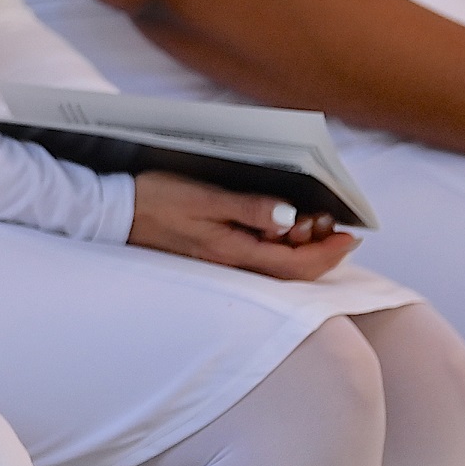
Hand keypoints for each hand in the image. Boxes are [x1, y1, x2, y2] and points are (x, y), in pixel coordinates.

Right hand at [129, 171, 357, 280]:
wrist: (113, 211)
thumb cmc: (156, 200)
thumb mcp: (205, 198)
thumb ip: (249, 208)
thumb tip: (291, 217)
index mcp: (233, 252)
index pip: (295, 265)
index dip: (329, 253)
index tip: (351, 234)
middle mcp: (232, 262)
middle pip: (290, 268)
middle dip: (320, 248)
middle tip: (331, 220)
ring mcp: (222, 258)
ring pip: (276, 262)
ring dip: (300, 244)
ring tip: (311, 217)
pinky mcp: (213, 250)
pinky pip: (258, 254)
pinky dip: (278, 242)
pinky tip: (279, 223)